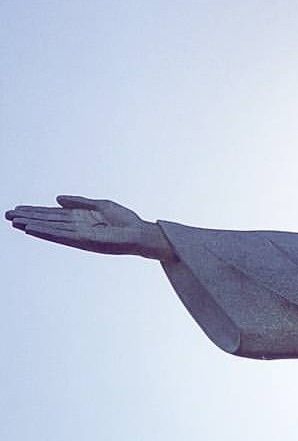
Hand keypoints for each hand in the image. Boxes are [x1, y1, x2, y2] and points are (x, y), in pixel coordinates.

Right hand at [4, 195, 172, 258]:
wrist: (141, 234)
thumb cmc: (126, 221)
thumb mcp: (100, 205)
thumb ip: (78, 202)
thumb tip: (57, 199)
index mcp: (79, 219)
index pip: (52, 215)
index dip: (35, 212)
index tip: (17, 209)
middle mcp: (77, 228)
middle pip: (47, 222)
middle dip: (28, 218)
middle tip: (7, 216)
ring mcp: (80, 236)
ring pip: (51, 229)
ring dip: (32, 226)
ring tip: (15, 222)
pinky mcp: (85, 241)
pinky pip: (61, 236)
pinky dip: (46, 232)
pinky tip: (33, 229)